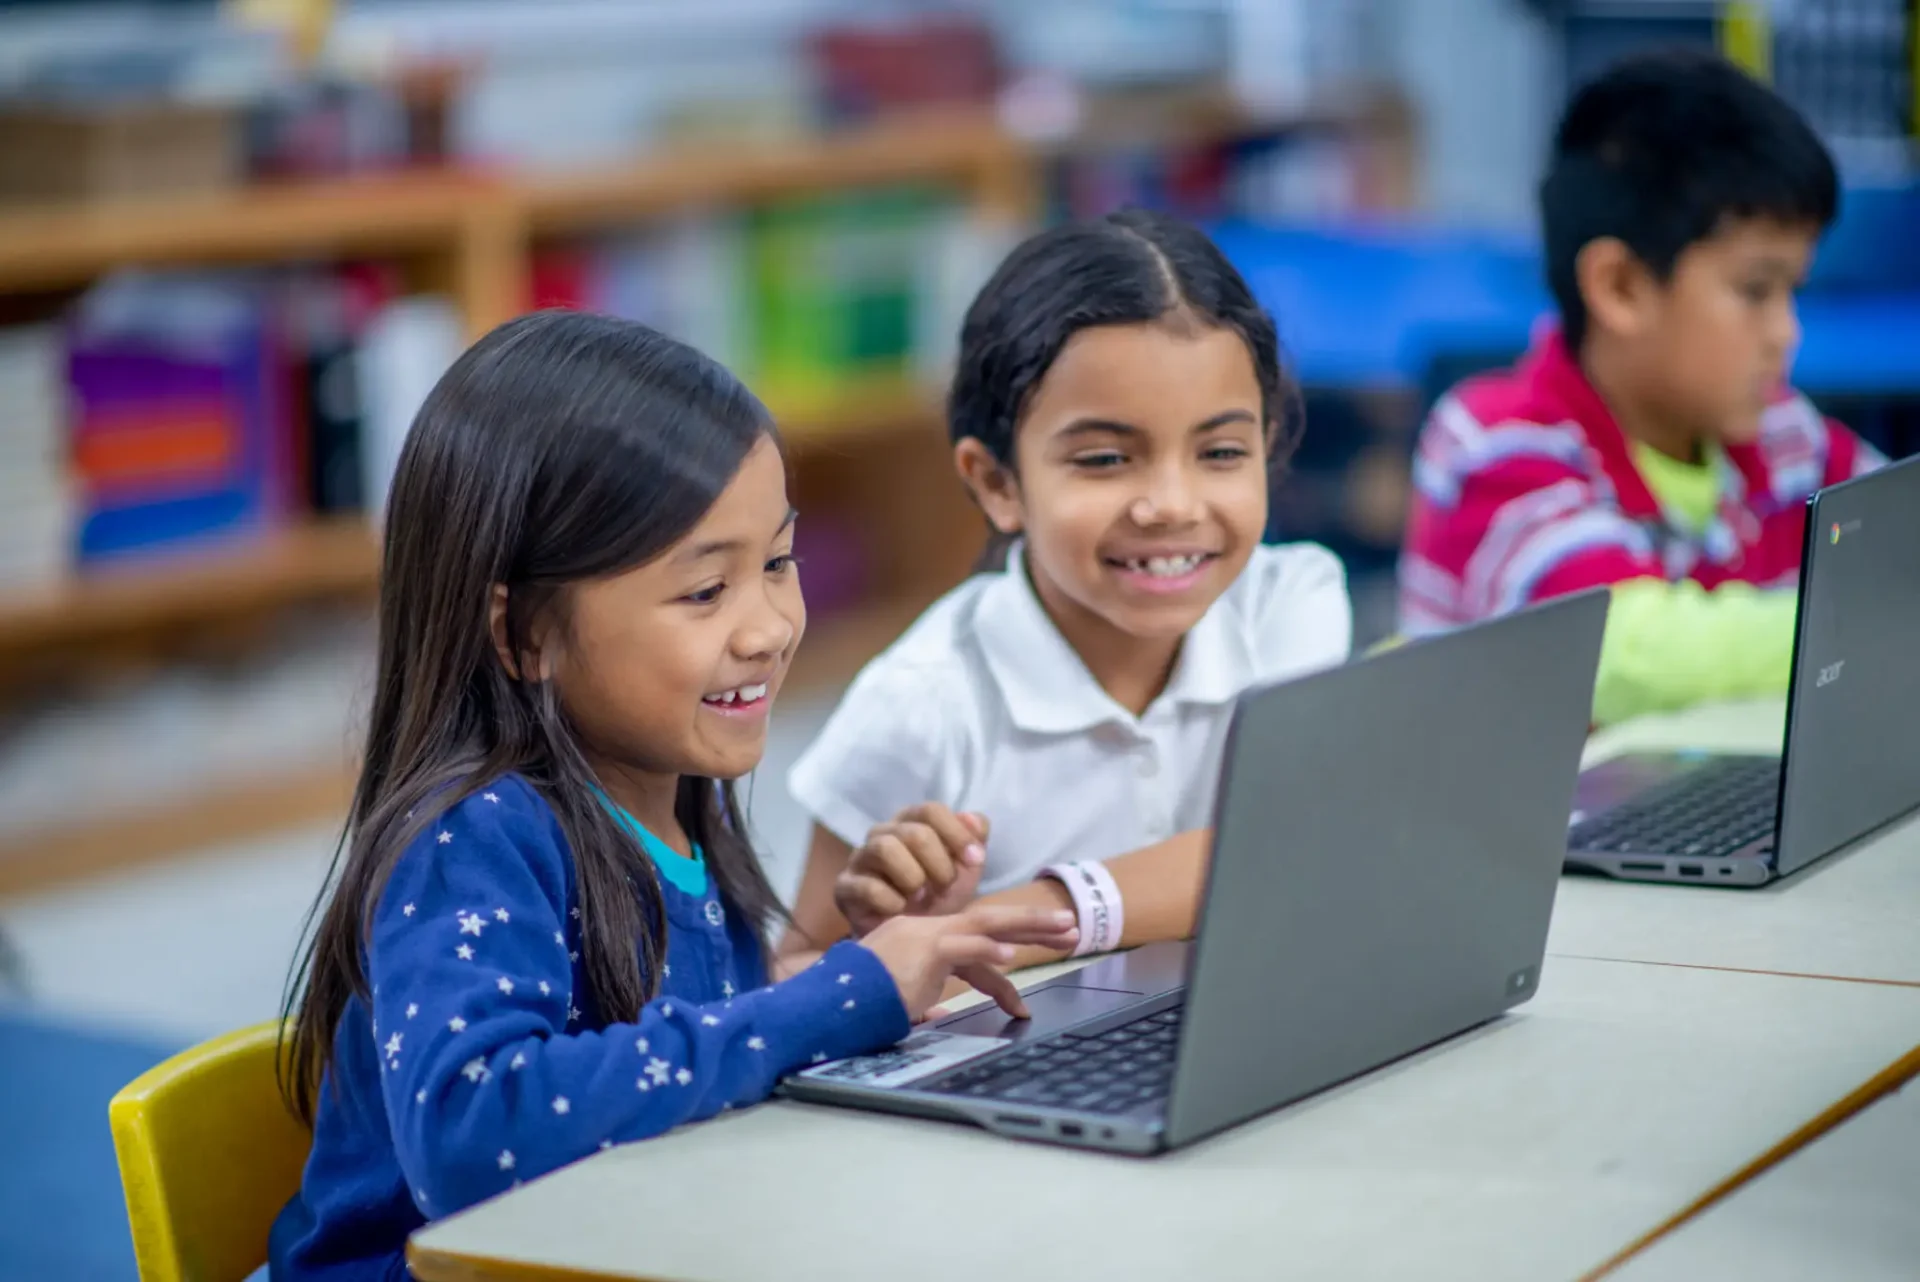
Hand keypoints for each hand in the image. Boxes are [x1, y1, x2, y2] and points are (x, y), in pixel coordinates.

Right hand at [835, 804, 988, 936]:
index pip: (931, 811)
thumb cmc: (937, 897)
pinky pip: (867, 886)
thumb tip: (972, 820)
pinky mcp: (844, 887)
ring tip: (921, 897)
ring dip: (913, 876)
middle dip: (939, 863)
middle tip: (945, 886)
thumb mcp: (965, 871)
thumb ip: (974, 840)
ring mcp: (860, 858)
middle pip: (914, 832)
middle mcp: (883, 833)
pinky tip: (900, 911)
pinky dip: (891, 901)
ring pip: (885, 848)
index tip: (975, 860)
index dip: (957, 833)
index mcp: (911, 823)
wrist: (912, 941)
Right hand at [859, 903, 1077, 1021]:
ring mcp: (925, 937)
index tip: (1030, 977)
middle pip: (990, 922)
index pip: (973, 941)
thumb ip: (922, 1004)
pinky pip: (962, 948)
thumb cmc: (856, 1005)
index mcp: (923, 941)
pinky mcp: (920, 951)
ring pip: (986, 924)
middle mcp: (927, 931)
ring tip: (1064, 931)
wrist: (828, 1002)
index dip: (1006, 955)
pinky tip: (1012, 958)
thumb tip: (941, 1015)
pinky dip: (988, 951)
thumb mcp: (897, 1002)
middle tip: (1072, 929)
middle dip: (1034, 924)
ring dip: (1029, 927)